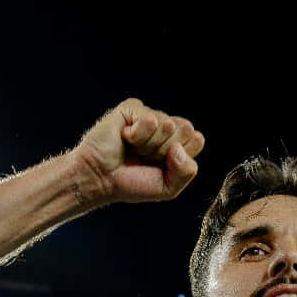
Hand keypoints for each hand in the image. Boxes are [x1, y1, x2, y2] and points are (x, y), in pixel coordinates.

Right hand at [75, 99, 204, 203]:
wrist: (100, 179)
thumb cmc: (131, 182)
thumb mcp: (168, 187)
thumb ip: (186, 171)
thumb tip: (179, 148)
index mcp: (177, 142)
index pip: (197, 140)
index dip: (179, 158)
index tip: (159, 166)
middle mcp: (165, 126)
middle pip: (186, 130)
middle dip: (165, 151)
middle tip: (145, 158)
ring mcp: (149, 115)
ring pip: (168, 126)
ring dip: (149, 145)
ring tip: (133, 149)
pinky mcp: (132, 108)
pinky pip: (150, 120)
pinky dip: (137, 136)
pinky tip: (125, 139)